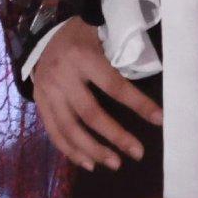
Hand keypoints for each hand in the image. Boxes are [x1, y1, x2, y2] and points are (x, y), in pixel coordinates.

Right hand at [31, 16, 163, 172]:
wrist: (45, 33)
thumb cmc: (83, 36)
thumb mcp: (102, 37)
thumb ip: (120, 60)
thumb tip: (144, 87)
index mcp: (82, 57)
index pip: (114, 85)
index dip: (137, 104)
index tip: (159, 119)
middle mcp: (62, 76)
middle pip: (90, 113)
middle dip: (115, 136)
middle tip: (138, 153)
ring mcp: (46, 92)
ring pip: (69, 128)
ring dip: (93, 150)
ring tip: (115, 163)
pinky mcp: (39, 103)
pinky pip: (54, 132)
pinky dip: (70, 150)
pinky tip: (89, 163)